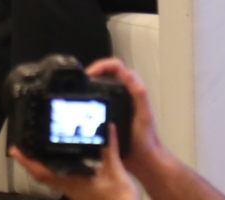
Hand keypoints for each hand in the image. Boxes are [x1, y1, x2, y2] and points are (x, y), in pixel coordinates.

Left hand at [10, 129, 134, 199]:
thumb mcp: (116, 171)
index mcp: (73, 183)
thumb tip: (106, 127)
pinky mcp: (81, 193)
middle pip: (42, 176)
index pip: (42, 172)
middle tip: (20, 149)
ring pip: (50, 179)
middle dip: (30, 162)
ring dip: (41, 166)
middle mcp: (70, 188)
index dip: (27, 161)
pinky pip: (61, 180)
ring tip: (35, 152)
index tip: (14, 150)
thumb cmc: (120, 199)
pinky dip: (55, 170)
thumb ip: (110, 149)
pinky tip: (61, 163)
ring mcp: (74, 192)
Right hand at [85, 59, 163, 176]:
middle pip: (105, 73)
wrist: (142, 159)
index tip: (90, 73)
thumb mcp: (143, 115)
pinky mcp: (108, 114)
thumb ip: (139, 94)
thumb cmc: (146, 139)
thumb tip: (128, 73)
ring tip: (78, 91)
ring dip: (88, 85)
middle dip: (91, 73)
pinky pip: (96, 101)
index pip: (116, 67)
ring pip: (99, 86)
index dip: (102, 65)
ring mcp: (115, 104)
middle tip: (80, 82)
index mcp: (131, 90)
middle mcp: (123, 94)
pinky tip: (81, 105)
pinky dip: (88, 99)